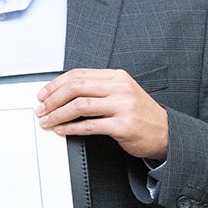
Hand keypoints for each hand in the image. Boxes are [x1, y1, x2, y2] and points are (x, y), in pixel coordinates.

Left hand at [37, 68, 167, 160]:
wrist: (165, 132)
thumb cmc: (139, 113)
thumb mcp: (120, 93)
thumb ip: (96, 89)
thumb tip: (60, 93)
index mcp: (117, 77)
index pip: (78, 75)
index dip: (55, 85)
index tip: (43, 94)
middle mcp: (120, 88)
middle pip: (76, 88)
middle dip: (53, 99)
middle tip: (41, 109)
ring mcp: (123, 106)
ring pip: (80, 105)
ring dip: (58, 114)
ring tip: (47, 121)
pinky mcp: (123, 125)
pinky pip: (90, 125)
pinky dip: (71, 128)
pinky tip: (62, 130)